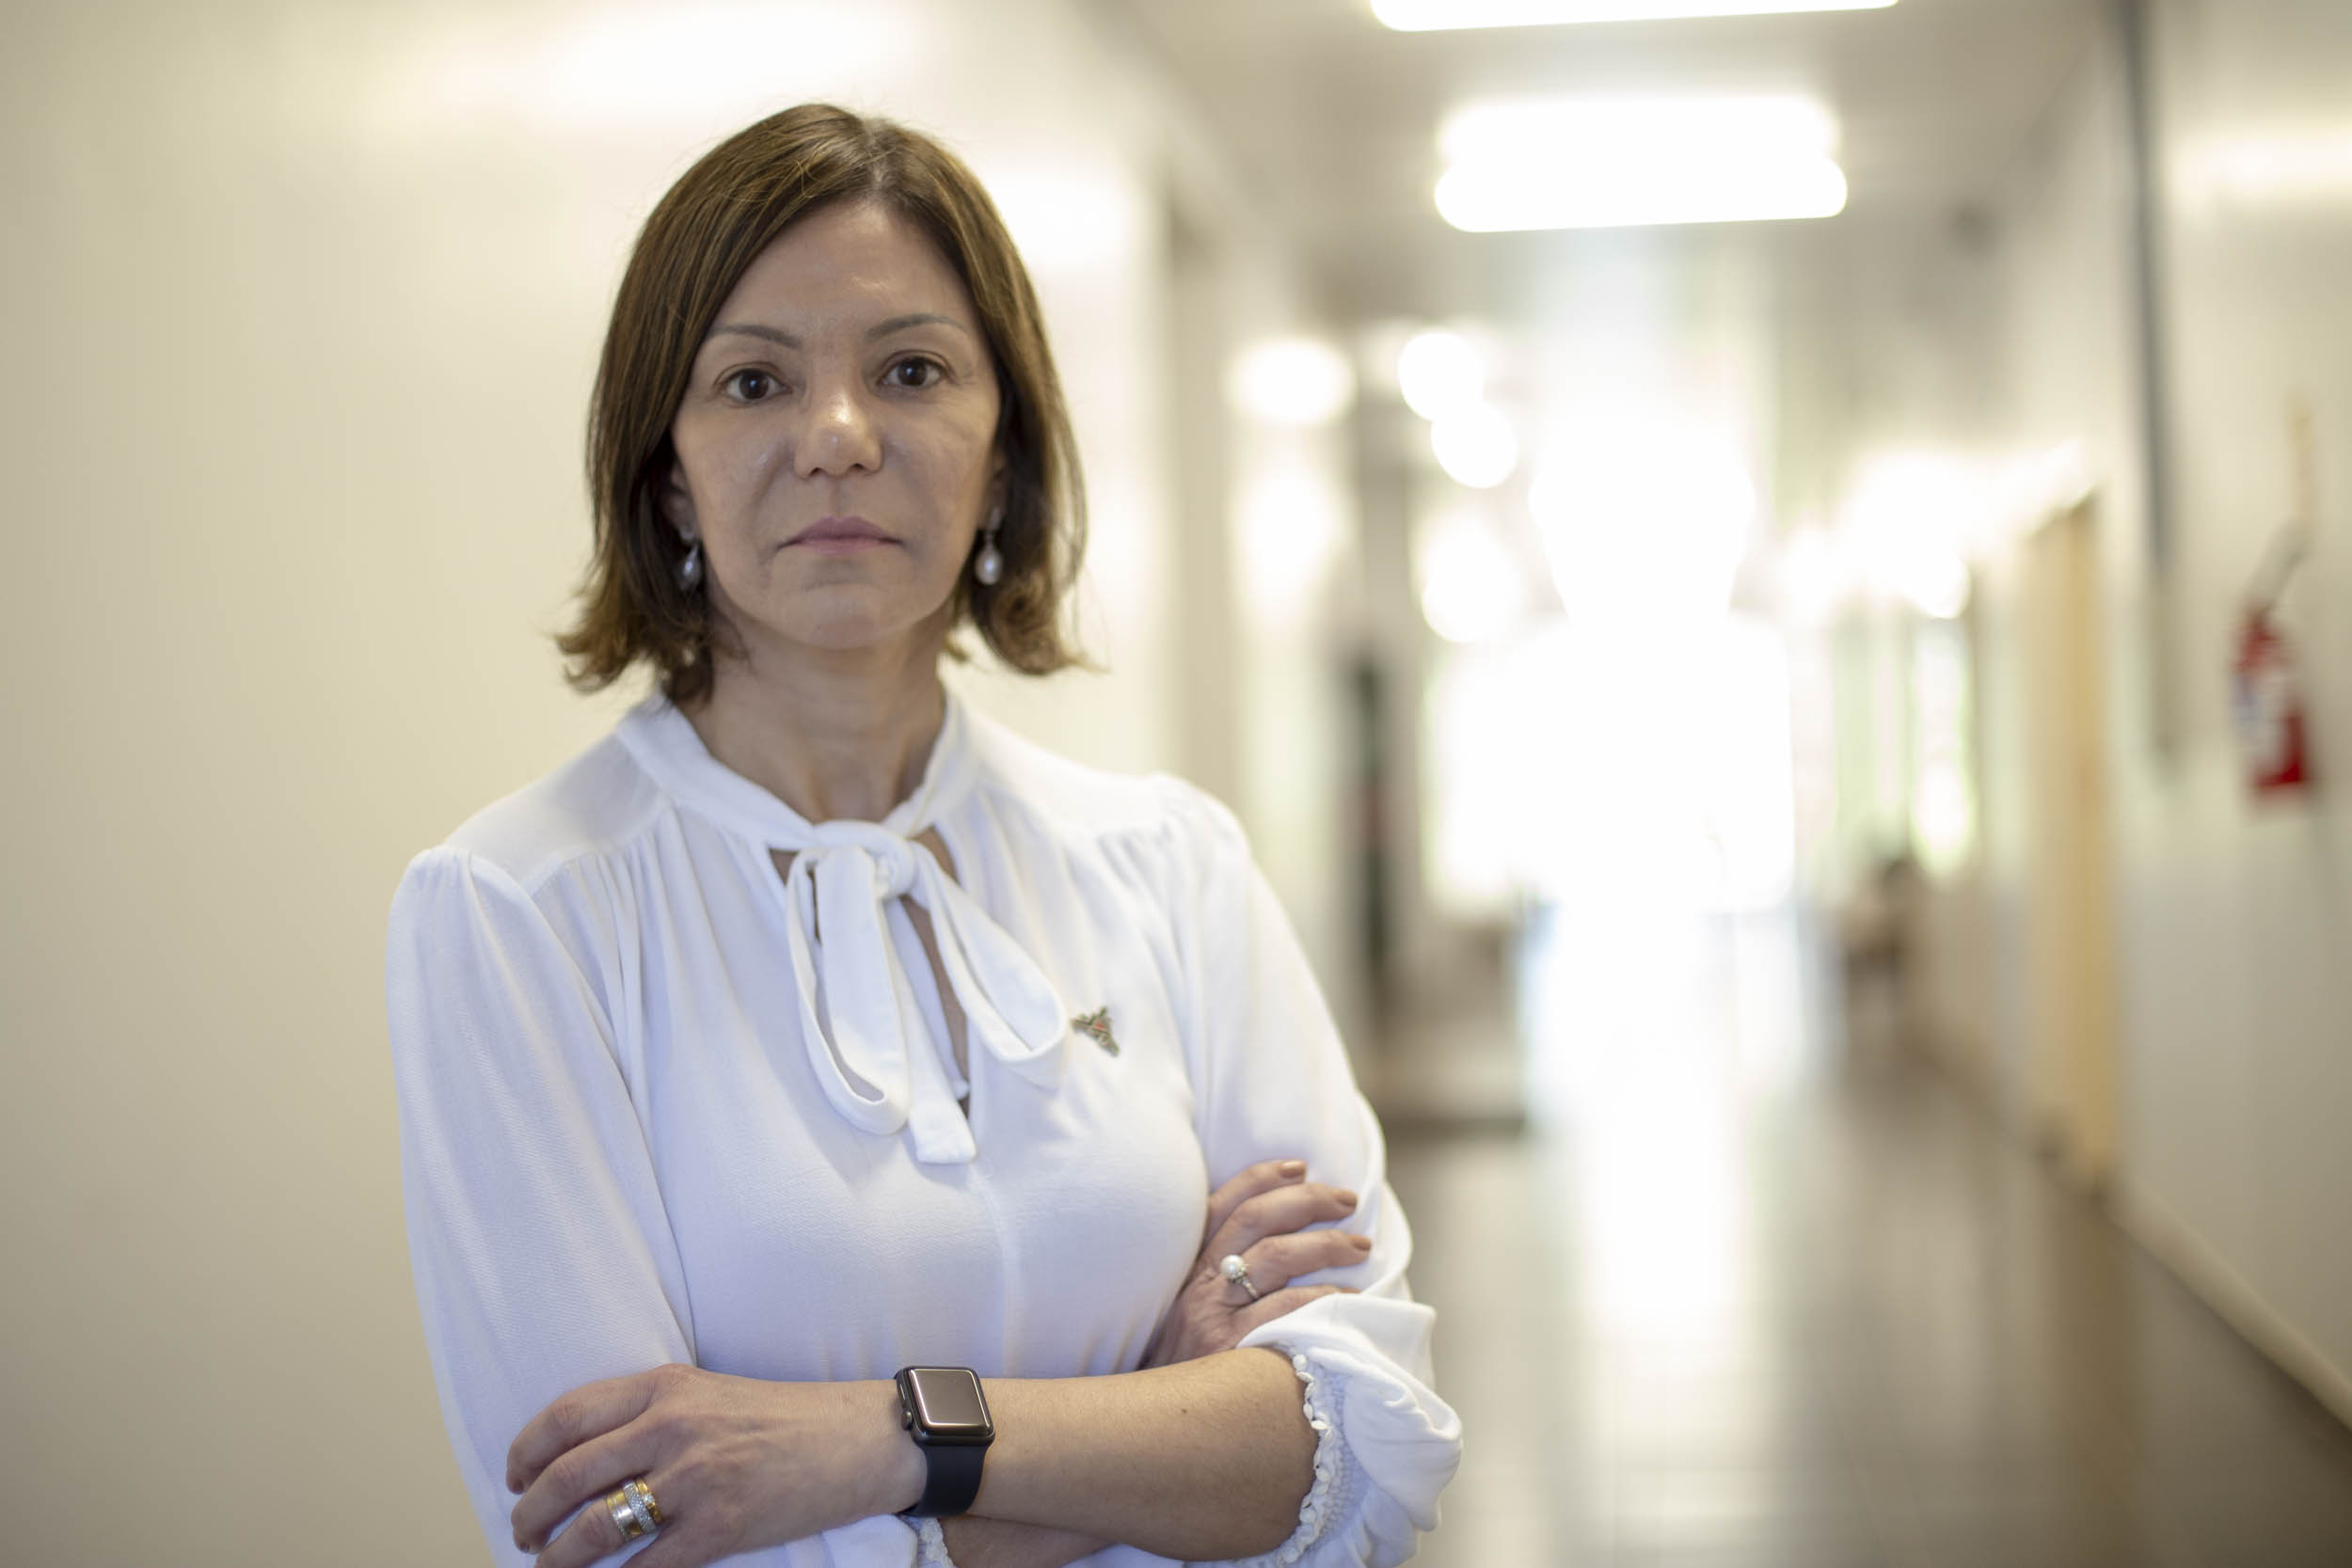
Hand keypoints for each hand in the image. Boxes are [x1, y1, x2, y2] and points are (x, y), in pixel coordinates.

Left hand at [505, 1363, 915, 1567]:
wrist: (859, 1439)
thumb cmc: (785, 1417)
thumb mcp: (709, 1392)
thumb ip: (650, 1412)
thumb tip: (582, 1458)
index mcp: (665, 1386)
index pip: (565, 1417)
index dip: (524, 1453)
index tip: (514, 1477)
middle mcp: (672, 1427)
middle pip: (566, 1477)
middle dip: (529, 1514)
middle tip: (524, 1533)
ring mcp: (696, 1479)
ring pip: (594, 1530)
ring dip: (558, 1557)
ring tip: (551, 1565)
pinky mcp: (719, 1527)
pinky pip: (645, 1567)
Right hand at [1142, 1157, 1369, 1367]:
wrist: (1150, 1429)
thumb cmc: (1180, 1371)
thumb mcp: (1181, 1316)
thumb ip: (1214, 1281)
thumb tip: (1273, 1247)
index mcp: (1184, 1269)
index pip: (1220, 1204)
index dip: (1261, 1177)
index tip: (1299, 1166)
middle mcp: (1194, 1285)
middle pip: (1254, 1220)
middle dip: (1306, 1200)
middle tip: (1345, 1200)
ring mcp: (1211, 1317)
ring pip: (1275, 1256)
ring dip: (1326, 1243)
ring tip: (1360, 1245)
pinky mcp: (1231, 1351)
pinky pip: (1287, 1309)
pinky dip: (1322, 1295)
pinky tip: (1348, 1296)